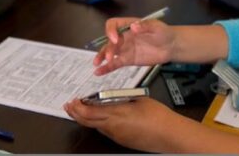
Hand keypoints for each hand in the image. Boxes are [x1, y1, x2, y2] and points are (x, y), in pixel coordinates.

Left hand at [64, 97, 185, 152]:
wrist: (169, 134)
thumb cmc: (158, 116)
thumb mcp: (137, 99)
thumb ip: (120, 98)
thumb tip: (110, 97)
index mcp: (116, 114)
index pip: (88, 112)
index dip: (77, 107)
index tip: (73, 100)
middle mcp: (113, 127)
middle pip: (87, 122)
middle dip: (75, 113)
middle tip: (69, 106)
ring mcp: (117, 136)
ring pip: (95, 127)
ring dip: (86, 118)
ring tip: (82, 110)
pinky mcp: (122, 141)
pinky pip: (105, 131)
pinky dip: (98, 123)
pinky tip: (100, 117)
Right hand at [93, 18, 175, 75]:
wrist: (171, 46)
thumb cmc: (163, 32)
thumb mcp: (156, 26)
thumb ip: (144, 26)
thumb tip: (133, 27)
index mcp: (128, 25)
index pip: (113, 25)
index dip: (111, 31)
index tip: (115, 38)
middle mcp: (124, 37)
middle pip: (110, 41)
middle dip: (108, 48)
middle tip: (110, 56)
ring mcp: (125, 49)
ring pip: (109, 52)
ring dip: (102, 56)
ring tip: (97, 63)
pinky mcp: (128, 60)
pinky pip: (115, 64)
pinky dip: (106, 68)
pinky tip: (99, 72)